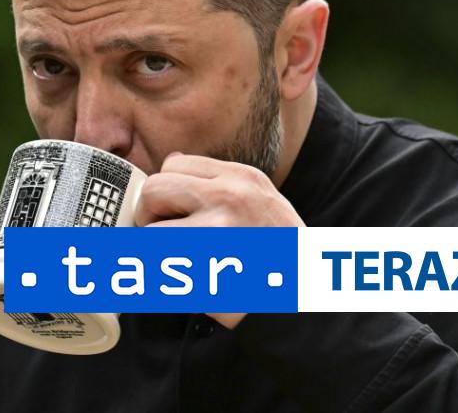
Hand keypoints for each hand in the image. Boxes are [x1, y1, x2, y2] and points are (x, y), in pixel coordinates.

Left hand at [134, 152, 305, 328]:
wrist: (308, 297)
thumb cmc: (283, 253)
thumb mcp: (261, 200)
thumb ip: (218, 182)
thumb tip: (171, 161)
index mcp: (243, 177)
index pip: (174, 163)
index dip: (166, 190)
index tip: (171, 212)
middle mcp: (230, 196)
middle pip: (155, 188)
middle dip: (149, 215)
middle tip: (162, 238)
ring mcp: (218, 230)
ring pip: (150, 230)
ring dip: (152, 249)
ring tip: (174, 263)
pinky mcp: (207, 268)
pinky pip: (158, 269)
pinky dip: (160, 280)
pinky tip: (183, 286)